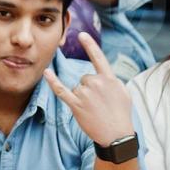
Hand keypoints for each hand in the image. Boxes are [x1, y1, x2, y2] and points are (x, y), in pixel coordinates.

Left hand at [42, 33, 134, 148]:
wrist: (116, 134)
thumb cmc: (121, 114)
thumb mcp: (123, 92)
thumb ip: (112, 81)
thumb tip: (104, 77)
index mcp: (109, 78)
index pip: (98, 57)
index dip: (89, 45)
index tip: (81, 34)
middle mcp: (95, 82)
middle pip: (85, 77)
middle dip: (90, 89)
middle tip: (100, 104)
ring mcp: (85, 93)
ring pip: (78, 87)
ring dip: (83, 97)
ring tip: (94, 110)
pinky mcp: (75, 104)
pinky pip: (61, 90)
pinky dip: (53, 82)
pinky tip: (46, 73)